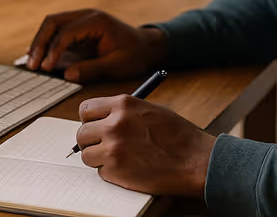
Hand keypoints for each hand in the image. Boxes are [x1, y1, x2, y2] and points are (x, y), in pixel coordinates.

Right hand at [27, 9, 167, 82]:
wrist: (147, 46)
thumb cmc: (135, 54)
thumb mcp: (117, 65)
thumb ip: (92, 69)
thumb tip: (67, 74)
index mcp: (96, 21)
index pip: (67, 32)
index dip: (53, 50)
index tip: (46, 67)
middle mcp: (86, 15)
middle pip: (53, 22)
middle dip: (40, 43)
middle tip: (32, 64)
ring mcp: (81, 19)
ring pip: (52, 24)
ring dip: (40, 41)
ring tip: (31, 61)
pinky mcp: (78, 28)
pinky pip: (57, 31)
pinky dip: (46, 42)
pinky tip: (38, 56)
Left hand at [76, 96, 215, 197]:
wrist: (195, 160)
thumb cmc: (177, 135)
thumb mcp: (149, 109)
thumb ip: (123, 112)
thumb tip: (102, 118)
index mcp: (123, 104)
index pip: (86, 109)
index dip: (89, 120)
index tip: (94, 126)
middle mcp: (114, 124)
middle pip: (81, 133)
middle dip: (91, 141)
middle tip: (103, 145)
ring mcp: (113, 148)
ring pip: (87, 154)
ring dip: (98, 158)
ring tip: (118, 158)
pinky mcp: (116, 170)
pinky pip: (100, 171)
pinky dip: (110, 172)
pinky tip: (129, 168)